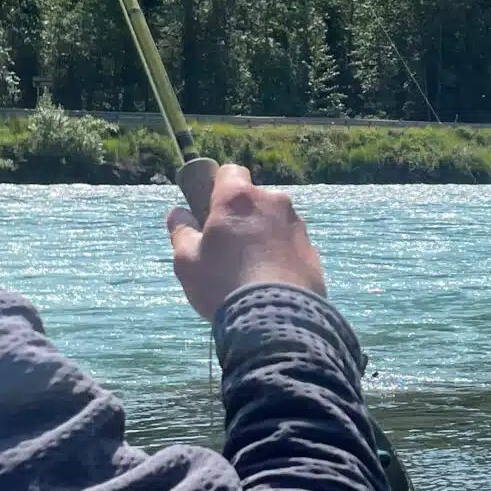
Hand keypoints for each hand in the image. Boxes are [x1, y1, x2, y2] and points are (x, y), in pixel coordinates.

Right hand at [166, 163, 328, 319]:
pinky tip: (270, 282)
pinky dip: (280, 256)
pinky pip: (290, 245)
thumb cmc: (224, 284)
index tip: (210, 211)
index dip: (217, 188)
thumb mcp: (187, 261)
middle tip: (227, 248)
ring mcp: (296, 225)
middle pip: (253, 200)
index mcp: (239, 198)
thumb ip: (181, 231)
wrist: (277, 318)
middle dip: (241, 217)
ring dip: (262, 236)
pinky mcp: (312, 250)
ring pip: (273, 222)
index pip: (229, 172)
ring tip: (250, 272)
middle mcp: (273, 202)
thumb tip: (178, 214)